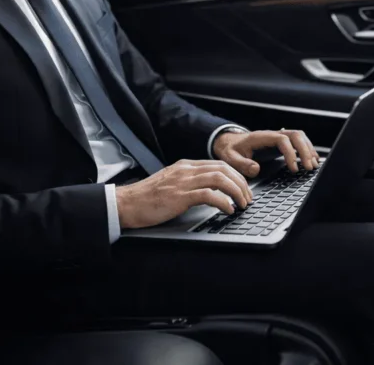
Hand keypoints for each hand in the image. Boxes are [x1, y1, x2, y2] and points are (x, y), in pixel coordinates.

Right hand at [116, 159, 252, 228]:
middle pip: (223, 169)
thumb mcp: (171, 183)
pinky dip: (223, 201)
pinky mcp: (180, 196)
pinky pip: (209, 195)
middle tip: (247, 198)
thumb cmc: (146, 198)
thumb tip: (210, 191)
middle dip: (240, 183)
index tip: (243, 188)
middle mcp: (186, 170)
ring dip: (236, 191)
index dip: (235, 176)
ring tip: (242, 204)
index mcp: (185, 166)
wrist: (126, 203)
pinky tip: (228, 209)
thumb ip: (188, 182)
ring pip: (220, 179)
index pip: (218, 164)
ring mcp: (183, 182)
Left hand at [213, 129, 319, 177]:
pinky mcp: (281, 142)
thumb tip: (256, 169)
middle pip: (296, 135)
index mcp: (261, 137)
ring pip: (299, 137)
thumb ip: (242, 164)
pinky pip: (298, 141)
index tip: (294, 168)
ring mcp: (278, 137)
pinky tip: (311, 159)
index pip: (282, 140)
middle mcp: (272, 134)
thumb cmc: (230, 150)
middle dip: (305, 151)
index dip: (291, 153)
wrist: (229, 142)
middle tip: (309, 167)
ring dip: (308, 149)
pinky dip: (307, 149)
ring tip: (313, 165)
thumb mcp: (230, 158)